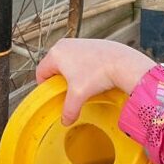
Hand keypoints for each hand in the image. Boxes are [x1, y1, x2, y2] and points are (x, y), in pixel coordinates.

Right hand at [37, 38, 155, 124]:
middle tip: (66, 92)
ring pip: (66, 61)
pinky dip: (81, 67)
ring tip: (80, 85)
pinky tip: (91, 76)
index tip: (52, 95)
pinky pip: (79, 57)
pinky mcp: (90, 43)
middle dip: (58, 80)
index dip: (45, 86)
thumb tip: (66, 120)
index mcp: (56, 54)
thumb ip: (69, 109)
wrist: (122, 62)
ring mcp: (78, 42)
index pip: (41, 72)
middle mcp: (64, 45)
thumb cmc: (99, 73)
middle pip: (53, 66)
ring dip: (70, 73)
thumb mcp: (79, 95)